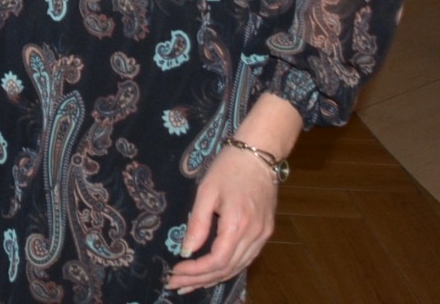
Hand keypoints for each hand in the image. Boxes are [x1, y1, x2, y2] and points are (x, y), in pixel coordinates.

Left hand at [166, 149, 279, 293]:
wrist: (258, 155)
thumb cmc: (228, 168)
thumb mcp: (206, 191)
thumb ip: (198, 223)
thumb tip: (186, 250)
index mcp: (238, 225)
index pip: (216, 261)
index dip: (195, 271)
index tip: (174, 272)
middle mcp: (254, 235)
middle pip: (227, 269)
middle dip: (200, 280)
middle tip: (176, 284)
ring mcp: (263, 235)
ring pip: (238, 267)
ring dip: (213, 279)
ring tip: (189, 284)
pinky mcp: (265, 232)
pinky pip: (246, 258)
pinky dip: (228, 268)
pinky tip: (212, 272)